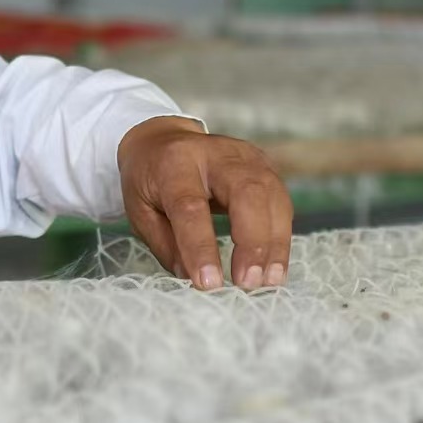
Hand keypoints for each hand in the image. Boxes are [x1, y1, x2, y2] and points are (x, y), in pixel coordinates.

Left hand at [116, 117, 293, 290]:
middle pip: (246, 192)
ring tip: (268, 281)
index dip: (201, 246)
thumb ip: (166, 245)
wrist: (163, 139)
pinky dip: (281, 236)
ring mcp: (246, 156)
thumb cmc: (150, 180)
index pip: (191, 205)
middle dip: (252, 242)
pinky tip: (275, 265)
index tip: (209, 282)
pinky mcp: (265, 166)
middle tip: (248, 282)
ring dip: (274, 243)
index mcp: (175, 163)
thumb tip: (191, 277)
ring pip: (272, 196)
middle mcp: (215, 153)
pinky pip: (281, 202)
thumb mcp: (140, 211)